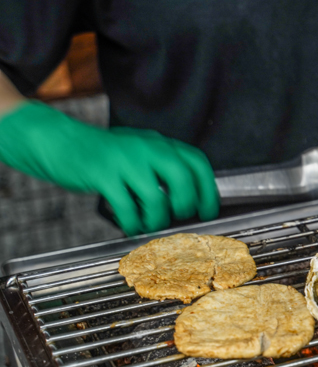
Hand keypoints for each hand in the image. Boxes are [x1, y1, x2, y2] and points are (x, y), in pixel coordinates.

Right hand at [0, 101, 218, 234]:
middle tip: (178, 218)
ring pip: (156, 198)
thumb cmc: (105, 154)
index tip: (208, 211)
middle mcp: (147, 148)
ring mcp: (125, 160)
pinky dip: (132, 223)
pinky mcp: (102, 174)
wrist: (60, 141)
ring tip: (149, 225)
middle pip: (183, 179)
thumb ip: (162, 169)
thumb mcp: (140, 152)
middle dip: (185, 206)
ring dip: (156, 220)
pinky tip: (131, 225)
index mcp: (160, 143)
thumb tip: (189, 200)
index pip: (197, 163)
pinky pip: (126, 207)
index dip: (207, 190)